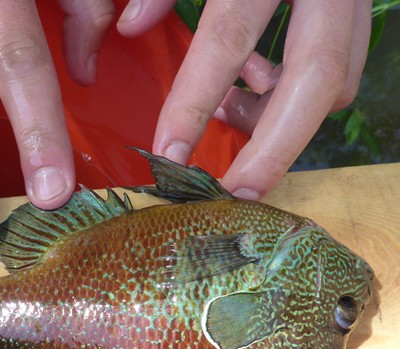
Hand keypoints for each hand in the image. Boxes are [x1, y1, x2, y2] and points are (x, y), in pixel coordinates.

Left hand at [118, 0, 371, 198]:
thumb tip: (132, 26)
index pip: (228, 33)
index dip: (195, 100)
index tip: (168, 154)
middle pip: (316, 79)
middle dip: (273, 148)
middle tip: (237, 193)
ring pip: (337, 82)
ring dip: (283, 121)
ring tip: (232, 117)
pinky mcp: (353, 6)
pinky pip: (340, 68)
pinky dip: (294, 96)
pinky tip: (255, 85)